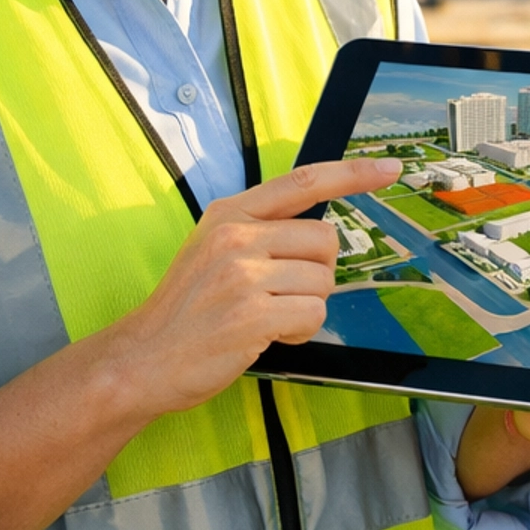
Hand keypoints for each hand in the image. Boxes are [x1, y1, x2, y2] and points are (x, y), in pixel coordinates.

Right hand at [106, 156, 403, 421]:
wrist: (142, 359)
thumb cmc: (186, 310)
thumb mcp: (212, 248)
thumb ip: (259, 230)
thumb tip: (318, 232)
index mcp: (231, 213)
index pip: (303, 181)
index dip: (351, 174)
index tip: (387, 170)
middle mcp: (238, 235)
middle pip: (325, 240)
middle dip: (316, 273)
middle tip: (281, 295)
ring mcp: (244, 274)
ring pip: (322, 281)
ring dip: (306, 307)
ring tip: (268, 319)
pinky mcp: (252, 315)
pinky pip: (313, 315)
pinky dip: (301, 332)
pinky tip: (268, 337)